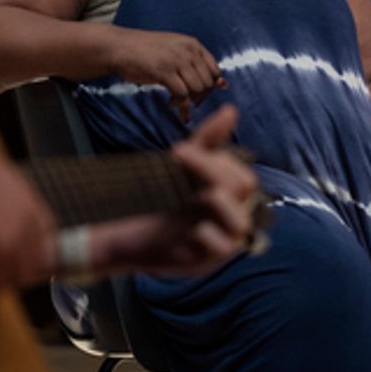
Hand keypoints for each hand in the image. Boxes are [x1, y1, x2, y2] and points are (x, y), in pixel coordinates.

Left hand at [92, 105, 261, 275]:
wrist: (126, 235)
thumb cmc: (162, 200)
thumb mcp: (183, 167)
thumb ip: (209, 141)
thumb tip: (231, 109)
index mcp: (230, 198)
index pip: (243, 174)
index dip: (215, 160)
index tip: (178, 150)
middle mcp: (230, 218)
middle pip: (245, 189)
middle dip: (213, 169)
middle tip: (178, 157)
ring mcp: (220, 242)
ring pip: (241, 222)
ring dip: (219, 201)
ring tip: (195, 192)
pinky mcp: (204, 262)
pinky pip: (221, 248)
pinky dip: (207, 234)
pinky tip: (188, 227)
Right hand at [108, 27, 225, 119]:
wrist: (120, 47)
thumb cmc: (148, 51)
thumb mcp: (176, 51)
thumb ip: (197, 64)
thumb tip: (223, 84)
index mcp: (193, 44)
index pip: (215, 70)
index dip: (210, 86)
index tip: (199, 94)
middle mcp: (188, 51)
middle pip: (207, 82)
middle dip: (200, 96)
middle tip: (188, 102)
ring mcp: (176, 60)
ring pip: (197, 89)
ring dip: (189, 101)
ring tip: (176, 102)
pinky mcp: (164, 72)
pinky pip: (182, 95)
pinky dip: (181, 105)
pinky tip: (172, 104)